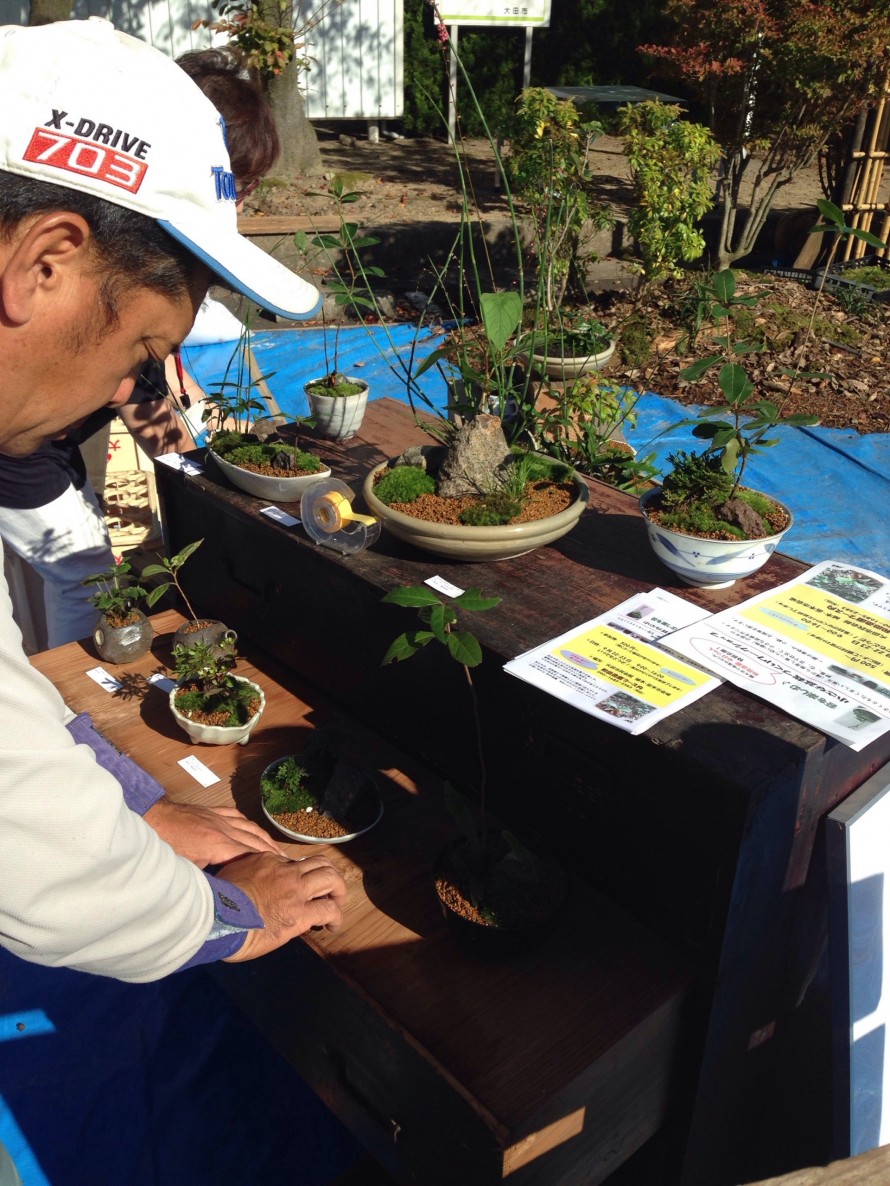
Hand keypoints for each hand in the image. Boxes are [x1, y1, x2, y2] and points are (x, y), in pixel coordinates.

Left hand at [144, 798, 283, 866]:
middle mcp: (224, 829)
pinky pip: (237, 816)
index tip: (281, 871)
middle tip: (287, 863)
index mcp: (219, 846)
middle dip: (272, 852)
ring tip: (276, 849)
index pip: (251, 855)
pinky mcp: (211, 812)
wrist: (152, 819)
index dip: (268, 863)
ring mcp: (219, 818)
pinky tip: (254, 829)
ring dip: (265, 838)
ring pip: (250, 827)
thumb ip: (207, 879)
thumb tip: (222, 893)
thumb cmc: (165, 847)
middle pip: (255, 840)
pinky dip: (249, 824)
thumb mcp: (186, 870)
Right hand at [220, 851, 346, 960]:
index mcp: (268, 861)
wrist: (217, 917)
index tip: (302, 889)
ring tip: (337, 905)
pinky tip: (333, 926)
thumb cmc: (216, 901)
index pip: (295, 863)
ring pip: (331, 879)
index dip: (303, 875)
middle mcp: (286, 872)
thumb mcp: (231, 875)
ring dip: (339, 892)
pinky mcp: (300, 914)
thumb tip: (252, 884)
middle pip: (321, 863)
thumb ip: (247, 874)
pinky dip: (336, 917)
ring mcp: (295, 891)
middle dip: (331, 876)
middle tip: (331, 891)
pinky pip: (328, 909)